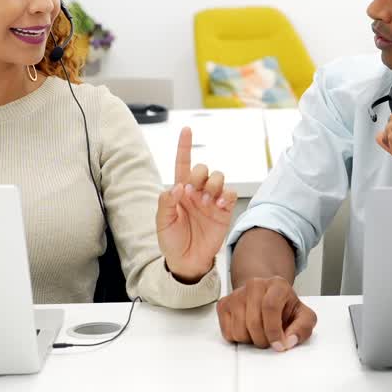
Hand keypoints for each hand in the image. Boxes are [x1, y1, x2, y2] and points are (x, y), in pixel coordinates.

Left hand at [156, 127, 237, 282]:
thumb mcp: (162, 222)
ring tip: (207, 201)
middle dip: (199, 175)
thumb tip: (177, 186)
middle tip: (193, 193)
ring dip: (213, 184)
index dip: (184, 146)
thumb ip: (166, 202)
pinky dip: (226, 194)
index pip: (182, 163)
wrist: (187, 261)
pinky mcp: (224, 210)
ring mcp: (211, 200)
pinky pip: (229, 192)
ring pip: (218, 177)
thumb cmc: (172, 241)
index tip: (186, 130)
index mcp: (179, 191)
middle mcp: (196, 191)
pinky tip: (219, 204)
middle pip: (202, 169)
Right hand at [217, 276, 316, 350]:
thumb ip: (303, 328)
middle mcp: (255, 284)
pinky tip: (248, 330)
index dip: (274, 331)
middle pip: (253, 321)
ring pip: (239, 330)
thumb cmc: (285, 308)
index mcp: (277, 284)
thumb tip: (289, 341)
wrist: (266, 296)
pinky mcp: (224, 304)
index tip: (279, 345)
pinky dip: (239, 338)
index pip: (270, 307)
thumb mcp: (303, 316)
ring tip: (260, 333)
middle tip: (270, 341)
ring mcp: (237, 293)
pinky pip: (228, 332)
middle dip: (263, 340)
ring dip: (251, 340)